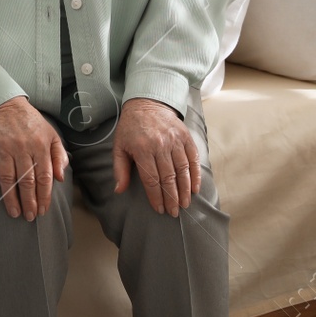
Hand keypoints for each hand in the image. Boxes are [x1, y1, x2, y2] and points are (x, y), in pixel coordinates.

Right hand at [0, 98, 68, 220]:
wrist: (4, 104)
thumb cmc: (30, 122)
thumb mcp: (51, 134)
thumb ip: (58, 155)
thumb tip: (61, 178)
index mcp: (40, 146)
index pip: (44, 177)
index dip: (44, 196)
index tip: (43, 210)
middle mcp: (23, 148)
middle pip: (27, 181)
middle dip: (29, 202)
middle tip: (30, 217)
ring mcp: (4, 148)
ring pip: (8, 179)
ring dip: (11, 199)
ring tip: (14, 213)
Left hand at [111, 98, 199, 215]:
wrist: (146, 104)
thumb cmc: (130, 129)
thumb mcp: (119, 147)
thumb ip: (120, 169)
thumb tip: (119, 190)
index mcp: (142, 149)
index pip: (151, 179)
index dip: (156, 196)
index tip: (159, 209)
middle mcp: (160, 145)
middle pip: (168, 177)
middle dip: (172, 198)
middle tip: (174, 212)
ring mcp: (174, 140)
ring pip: (182, 170)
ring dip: (185, 190)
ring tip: (184, 204)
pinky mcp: (185, 137)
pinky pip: (193, 159)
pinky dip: (196, 175)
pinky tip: (195, 188)